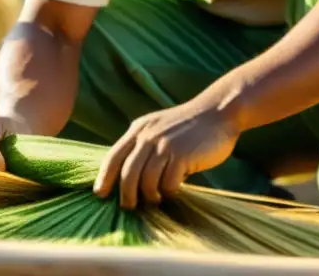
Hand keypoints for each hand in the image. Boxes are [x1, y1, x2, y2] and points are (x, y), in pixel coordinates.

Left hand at [93, 102, 239, 208]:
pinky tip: (174, 189)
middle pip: (127, 174)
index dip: (103, 178)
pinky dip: (169, 192)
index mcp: (139, 129)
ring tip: (156, 199)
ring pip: (146, 182)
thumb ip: (144, 144)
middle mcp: (148, 136)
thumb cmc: (189, 126)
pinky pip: (167, 184)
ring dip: (150, 196)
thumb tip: (128, 178)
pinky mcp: (181, 155)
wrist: (219, 111)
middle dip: (126, 196)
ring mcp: (164, 145)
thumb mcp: (159, 127)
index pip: (113, 157)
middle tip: (129, 207)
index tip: (100, 194)